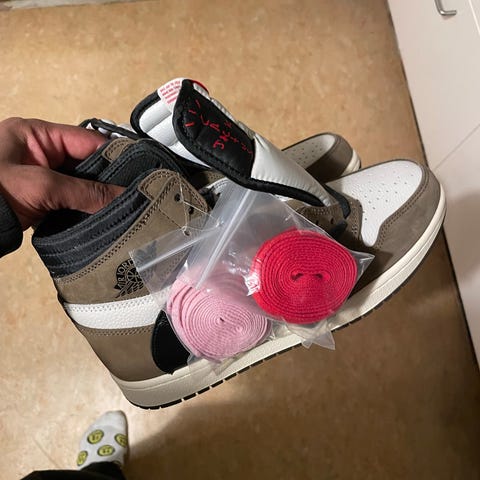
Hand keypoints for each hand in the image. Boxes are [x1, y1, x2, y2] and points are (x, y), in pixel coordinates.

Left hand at [0, 117, 123, 228]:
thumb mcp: (41, 185)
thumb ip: (85, 191)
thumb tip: (123, 197)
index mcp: (37, 134)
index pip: (86, 140)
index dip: (114, 155)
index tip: (139, 170)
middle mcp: (40, 151)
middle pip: (86, 162)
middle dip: (108, 178)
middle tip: (135, 192)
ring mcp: (40, 175)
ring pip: (80, 183)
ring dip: (98, 195)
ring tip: (125, 205)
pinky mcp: (40, 196)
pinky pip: (71, 198)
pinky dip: (86, 207)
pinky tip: (103, 214)